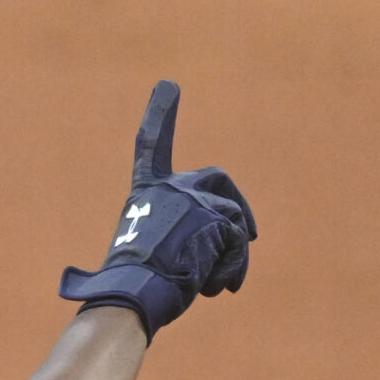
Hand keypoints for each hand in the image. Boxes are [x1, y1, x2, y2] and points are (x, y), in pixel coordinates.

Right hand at [58, 81, 254, 341]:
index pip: (150, 146)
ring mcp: (192, 200)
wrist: (131, 295)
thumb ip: (164, 244)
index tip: (168, 84)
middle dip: (238, 206)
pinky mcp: (212, 216)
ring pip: (232, 222)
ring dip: (230, 256)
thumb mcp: (140, 256)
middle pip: (215, 179)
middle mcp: (169, 188)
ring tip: (212, 285)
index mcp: (145, 194)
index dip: (159, 115)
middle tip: (252, 235)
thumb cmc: (128, 288)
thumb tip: (140, 276)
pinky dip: (233, 267)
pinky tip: (218, 288)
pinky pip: (238, 241)